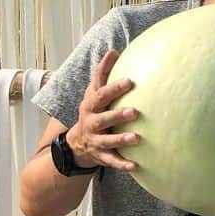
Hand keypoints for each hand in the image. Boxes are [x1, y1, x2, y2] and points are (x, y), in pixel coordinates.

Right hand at [66, 50, 137, 170]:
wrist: (78, 143)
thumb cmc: (93, 110)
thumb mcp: (93, 92)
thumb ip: (102, 74)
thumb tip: (114, 50)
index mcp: (91, 105)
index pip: (102, 94)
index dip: (115, 88)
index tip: (131, 81)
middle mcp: (92, 123)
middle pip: (103, 119)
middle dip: (117, 115)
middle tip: (135, 112)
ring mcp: (96, 140)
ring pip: (107, 141)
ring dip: (121, 140)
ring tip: (136, 138)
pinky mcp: (101, 156)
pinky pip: (112, 161)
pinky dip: (122, 164)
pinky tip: (135, 165)